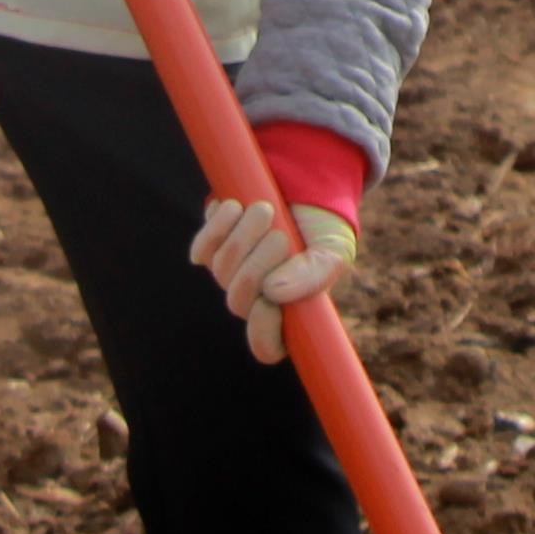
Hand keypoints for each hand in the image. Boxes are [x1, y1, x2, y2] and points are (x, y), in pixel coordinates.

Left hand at [188, 194, 359, 365]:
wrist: (304, 187)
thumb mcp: (332, 251)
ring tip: (266, 209)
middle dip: (259, 264)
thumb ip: (314, 275)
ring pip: (221, 270)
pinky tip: (236, 206)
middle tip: (281, 236)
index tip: (271, 298)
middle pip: (238, 301)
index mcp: (286, 314)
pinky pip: (202, 249)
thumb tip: (274, 293)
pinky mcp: (212, 248)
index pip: (265, 346)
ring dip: (244, 236)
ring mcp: (231, 275)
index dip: (262, 328)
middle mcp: (254, 300)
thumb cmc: (322, 229)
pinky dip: (218, 225)